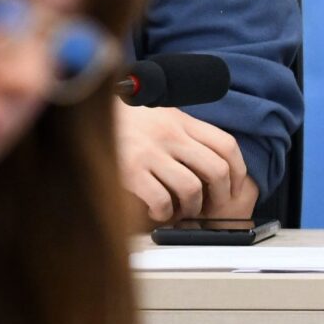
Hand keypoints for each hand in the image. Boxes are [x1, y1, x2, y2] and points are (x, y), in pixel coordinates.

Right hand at [115, 101, 257, 223]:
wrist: (84, 110)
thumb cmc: (124, 119)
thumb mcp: (161, 115)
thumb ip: (185, 132)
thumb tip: (211, 158)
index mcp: (181, 121)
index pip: (226, 145)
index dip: (238, 171)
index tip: (235, 188)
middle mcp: (169, 135)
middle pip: (216, 169)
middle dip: (220, 196)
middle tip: (210, 206)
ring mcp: (150, 153)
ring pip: (192, 188)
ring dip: (191, 208)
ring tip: (182, 211)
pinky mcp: (129, 170)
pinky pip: (161, 200)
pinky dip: (164, 213)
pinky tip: (158, 211)